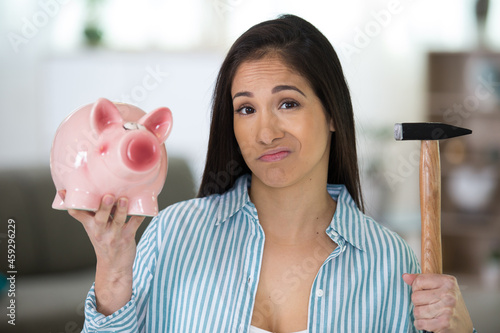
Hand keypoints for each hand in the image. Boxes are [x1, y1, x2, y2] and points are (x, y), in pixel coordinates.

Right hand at [65, 192, 144, 314]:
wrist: (114, 267)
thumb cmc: (104, 242)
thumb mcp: (92, 228)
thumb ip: (89, 213)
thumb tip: (85, 195)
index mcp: (90, 226)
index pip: (78, 214)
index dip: (71, 203)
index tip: (66, 191)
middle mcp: (100, 231)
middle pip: (100, 219)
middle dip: (103, 207)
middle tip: (108, 196)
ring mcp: (114, 235)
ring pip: (117, 221)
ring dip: (121, 210)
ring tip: (124, 200)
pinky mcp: (127, 237)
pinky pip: (134, 225)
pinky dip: (139, 216)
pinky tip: (144, 208)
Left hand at [403, 273, 472, 332]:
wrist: (463, 326)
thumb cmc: (448, 304)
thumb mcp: (439, 287)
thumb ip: (421, 280)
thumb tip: (405, 276)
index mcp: (448, 282)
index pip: (418, 281)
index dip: (417, 288)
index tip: (425, 293)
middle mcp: (449, 294)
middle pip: (415, 297)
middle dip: (418, 303)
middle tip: (430, 305)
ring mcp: (447, 309)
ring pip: (416, 311)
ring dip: (420, 315)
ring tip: (431, 314)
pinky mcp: (444, 323)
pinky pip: (420, 323)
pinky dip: (421, 324)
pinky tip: (430, 322)